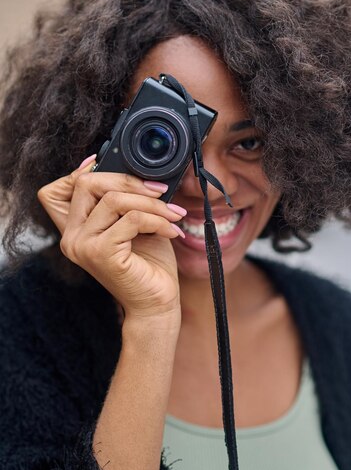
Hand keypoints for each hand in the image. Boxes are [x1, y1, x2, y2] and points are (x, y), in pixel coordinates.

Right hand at [37, 156, 185, 322]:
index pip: (58, 189)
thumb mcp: (134, 223)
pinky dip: (157, 219)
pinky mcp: (101, 253)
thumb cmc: (148, 264)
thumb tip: (135, 169)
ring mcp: (82, 246)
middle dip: (128, 180)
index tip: (116, 166)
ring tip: (173, 215)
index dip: (82, 170)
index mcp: (73, 229)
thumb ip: (124, 200)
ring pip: (113, 200)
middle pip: (86, 183)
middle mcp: (71, 238)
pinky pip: (131, 219)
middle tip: (160, 192)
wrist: (157, 303)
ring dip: (151, 203)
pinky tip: (172, 230)